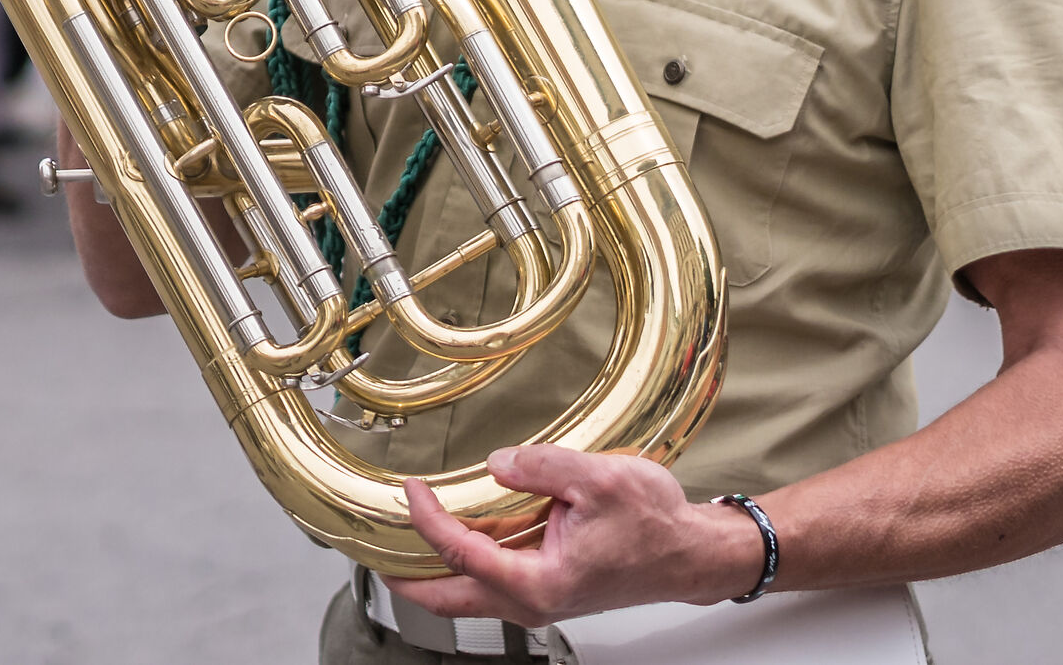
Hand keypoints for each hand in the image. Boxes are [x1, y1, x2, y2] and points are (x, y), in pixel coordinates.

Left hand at [387, 446, 764, 627]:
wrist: (691, 553)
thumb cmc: (655, 524)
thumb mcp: (601, 478)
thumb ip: (543, 467)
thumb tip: (497, 462)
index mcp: (540, 581)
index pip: (462, 553)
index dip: (427, 520)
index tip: (411, 489)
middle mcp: (533, 599)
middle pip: (449, 599)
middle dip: (405, 576)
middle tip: (371, 549)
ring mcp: (540, 597)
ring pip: (468, 594)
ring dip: (434, 570)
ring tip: (406, 537)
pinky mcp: (549, 586)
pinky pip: (492, 581)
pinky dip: (466, 560)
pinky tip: (462, 530)